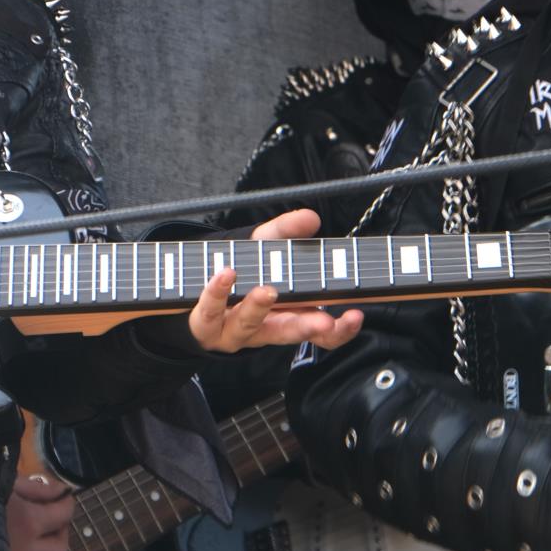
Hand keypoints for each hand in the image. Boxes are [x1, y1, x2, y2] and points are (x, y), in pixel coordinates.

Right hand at [5, 473, 75, 550]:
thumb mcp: (5, 485)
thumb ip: (36, 488)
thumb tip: (59, 491)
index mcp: (30, 522)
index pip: (64, 514)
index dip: (66, 502)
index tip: (62, 496)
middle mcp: (28, 550)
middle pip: (60, 548)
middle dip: (60, 532)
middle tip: (51, 519)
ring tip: (37, 539)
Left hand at [187, 209, 364, 353]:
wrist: (194, 287)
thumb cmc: (240, 272)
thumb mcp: (265, 247)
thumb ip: (287, 231)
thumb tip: (310, 217)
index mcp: (287, 314)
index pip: (321, 331)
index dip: (341, 328)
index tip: (356, 314)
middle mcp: (264, 327)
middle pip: (291, 333)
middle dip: (309, 327)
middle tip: (324, 321)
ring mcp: (234, 329)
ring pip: (250, 324)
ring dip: (260, 307)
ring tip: (267, 290)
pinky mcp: (205, 324)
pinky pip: (211, 310)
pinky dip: (218, 291)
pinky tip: (226, 273)